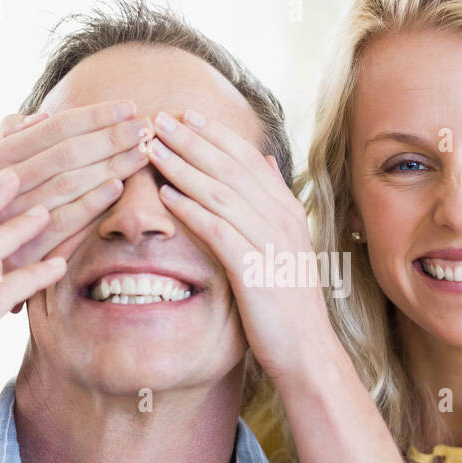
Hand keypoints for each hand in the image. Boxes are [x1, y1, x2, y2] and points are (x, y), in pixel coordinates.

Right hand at [0, 101, 153, 266]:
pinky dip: (91, 203)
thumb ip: (11, 138)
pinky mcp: (27, 250)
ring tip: (142, 153)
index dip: (95, 116)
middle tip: (147, 127)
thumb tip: (41, 115)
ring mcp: (14, 218)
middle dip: (111, 137)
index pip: (55, 128)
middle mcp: (4, 184)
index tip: (130, 107)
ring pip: (69, 184)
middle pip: (67, 153)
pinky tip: (118, 187)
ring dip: (110, 166)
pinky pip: (63, 222)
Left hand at [142, 108, 341, 384]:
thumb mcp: (288, 242)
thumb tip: (267, 160)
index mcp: (287, 209)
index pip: (247, 158)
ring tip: (154, 147)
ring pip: (220, 193)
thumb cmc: (289, 299)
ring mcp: (269, 243)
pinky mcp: (255, 270)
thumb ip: (275, 200)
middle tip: (160, 117)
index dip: (215, 133)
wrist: (308, 348)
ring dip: (184, 166)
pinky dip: (192, 210)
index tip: (185, 114)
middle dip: (193, 140)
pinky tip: (167, 195)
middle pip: (230, 168)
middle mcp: (281, 219)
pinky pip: (218, 231)